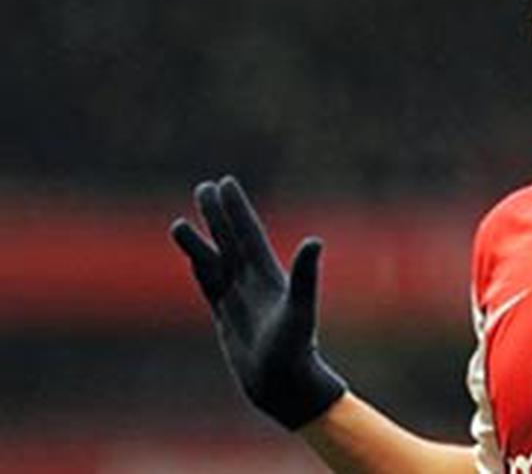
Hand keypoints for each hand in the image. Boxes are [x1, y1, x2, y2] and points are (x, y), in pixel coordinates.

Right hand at [170, 175, 345, 428]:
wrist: (283, 385)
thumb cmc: (294, 350)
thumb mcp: (300, 309)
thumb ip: (304, 275)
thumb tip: (315, 241)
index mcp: (269, 275)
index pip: (248, 233)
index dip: (237, 209)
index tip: (225, 182)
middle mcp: (253, 282)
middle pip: (230, 240)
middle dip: (217, 215)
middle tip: (203, 186)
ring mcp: (238, 298)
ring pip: (214, 261)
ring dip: (200, 240)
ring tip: (180, 221)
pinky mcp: (226, 316)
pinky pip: (208, 285)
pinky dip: (199, 267)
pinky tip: (192, 254)